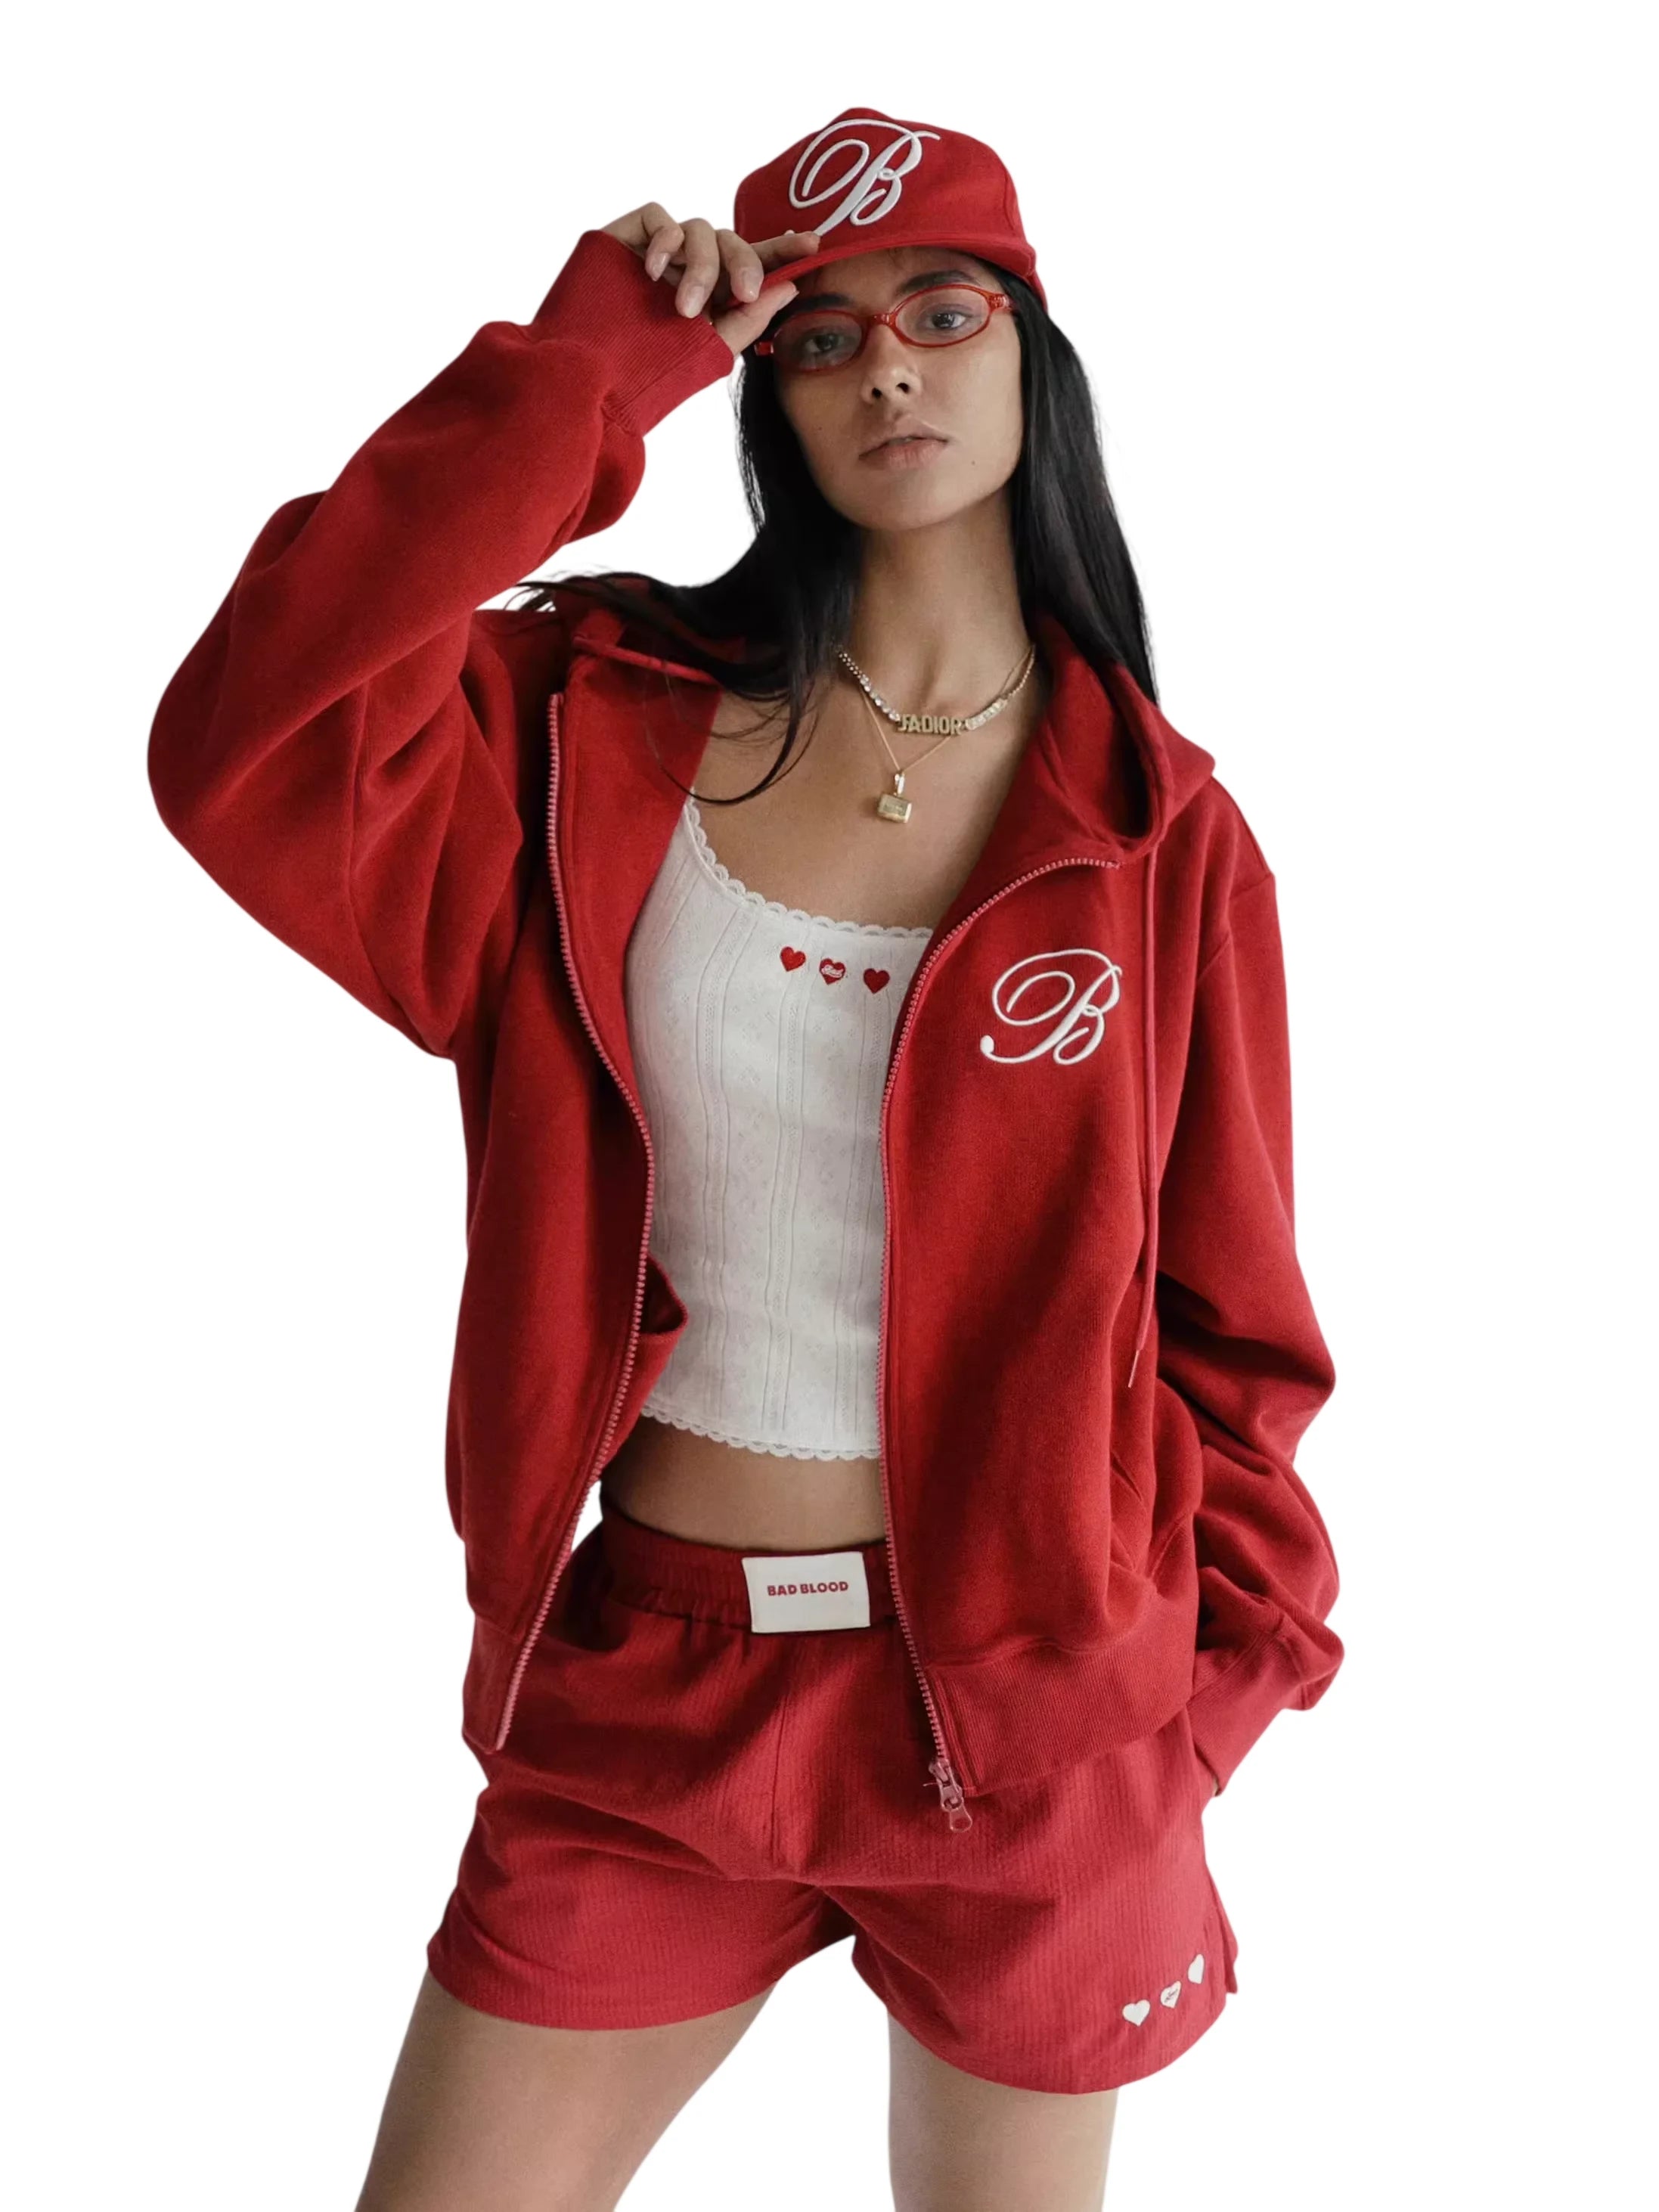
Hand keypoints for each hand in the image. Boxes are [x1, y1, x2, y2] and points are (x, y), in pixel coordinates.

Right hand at [600, 204, 821, 360]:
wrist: (586, 379)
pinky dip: (665, 240)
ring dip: (701, 265)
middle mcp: (689, 270)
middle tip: (746, 293)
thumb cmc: (645, 374)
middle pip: (731, 241)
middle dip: (745, 262)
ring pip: (700, 229)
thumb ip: (750, 318)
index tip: (814, 245)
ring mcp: (659, 253)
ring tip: (685, 307)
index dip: (782, 251)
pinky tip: (655, 273)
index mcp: (713, 298)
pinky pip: (660, 216)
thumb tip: (791, 285)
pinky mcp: (628, 237)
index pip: (754, 264)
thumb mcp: (708, 349)